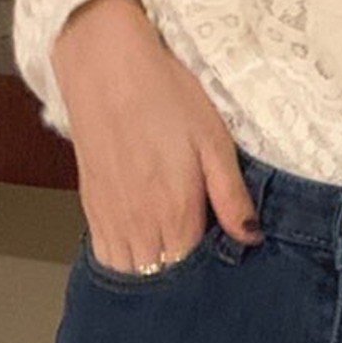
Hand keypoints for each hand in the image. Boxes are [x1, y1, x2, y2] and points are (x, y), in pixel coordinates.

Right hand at [51, 0, 264, 272]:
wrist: (107, 66)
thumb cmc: (167, 96)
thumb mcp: (214, 139)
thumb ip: (231, 195)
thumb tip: (251, 238)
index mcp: (175, 212)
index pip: (194, 270)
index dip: (211, 269)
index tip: (224, 254)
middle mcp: (139, 225)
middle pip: (162, 276)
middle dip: (182, 275)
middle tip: (201, 250)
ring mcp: (110, 218)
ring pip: (131, 271)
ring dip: (152, 271)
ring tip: (173, 249)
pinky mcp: (90, 205)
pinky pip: (105, 254)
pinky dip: (123, 260)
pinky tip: (142, 244)